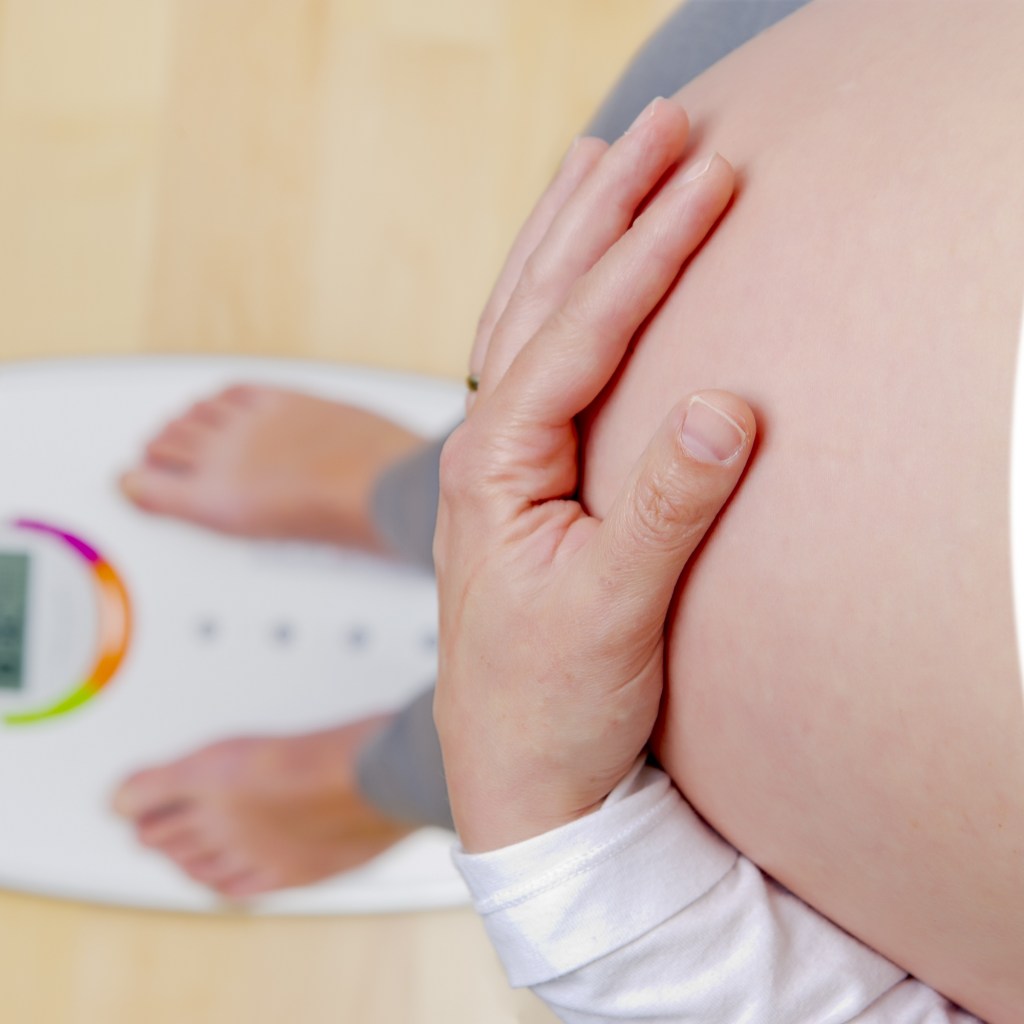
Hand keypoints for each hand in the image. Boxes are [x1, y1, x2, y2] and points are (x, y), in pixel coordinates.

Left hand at [433, 99, 755, 852]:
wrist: (516, 775)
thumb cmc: (548, 703)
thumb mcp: (612, 612)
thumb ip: (665, 507)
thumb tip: (725, 404)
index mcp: (495, 466)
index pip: (579, 333)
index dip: (645, 255)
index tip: (705, 186)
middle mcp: (484, 449)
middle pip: (541, 300)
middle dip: (603, 210)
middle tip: (661, 128)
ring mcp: (498, 462)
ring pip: (526, 319)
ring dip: (569, 236)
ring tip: (605, 160)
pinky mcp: (523, 483)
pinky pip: (531, 363)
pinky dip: (553, 299)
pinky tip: (567, 273)